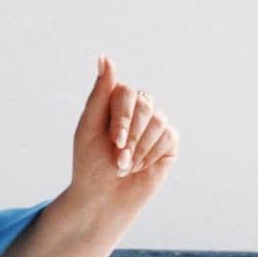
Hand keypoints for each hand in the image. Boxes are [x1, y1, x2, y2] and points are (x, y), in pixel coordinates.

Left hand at [70, 55, 178, 216]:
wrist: (102, 199)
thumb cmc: (90, 165)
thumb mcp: (88, 128)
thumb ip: (99, 93)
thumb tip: (104, 56)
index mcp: (115, 102)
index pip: (126, 92)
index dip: (122, 116)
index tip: (113, 141)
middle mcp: (138, 109)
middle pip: (145, 103)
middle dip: (130, 134)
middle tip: (118, 158)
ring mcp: (155, 124)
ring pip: (158, 120)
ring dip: (139, 148)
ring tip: (125, 167)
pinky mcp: (169, 142)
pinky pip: (168, 136)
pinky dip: (151, 154)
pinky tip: (140, 167)